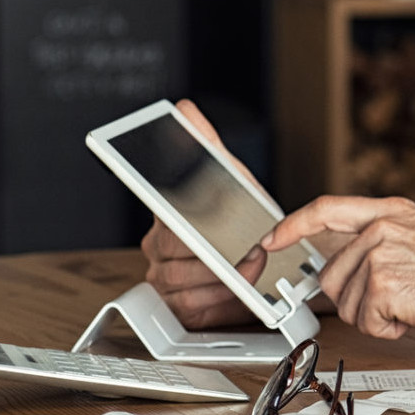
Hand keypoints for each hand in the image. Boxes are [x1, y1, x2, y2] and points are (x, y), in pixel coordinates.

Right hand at [141, 99, 264, 327]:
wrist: (256, 255)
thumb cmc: (238, 216)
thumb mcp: (229, 176)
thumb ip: (206, 144)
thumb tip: (184, 109)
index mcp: (165, 212)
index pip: (160, 212)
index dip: (177, 221)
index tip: (193, 227)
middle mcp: (158, 244)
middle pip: (176, 250)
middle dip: (216, 250)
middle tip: (248, 247)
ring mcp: (163, 276)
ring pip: (181, 279)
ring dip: (222, 275)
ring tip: (249, 265)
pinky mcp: (177, 304)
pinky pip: (189, 304)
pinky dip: (218, 298)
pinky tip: (235, 287)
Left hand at [263, 195, 414, 339]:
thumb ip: (382, 241)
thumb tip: (347, 265)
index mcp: (390, 212)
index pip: (326, 209)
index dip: (292, 226)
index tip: (272, 240)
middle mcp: (380, 229)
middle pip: (332, 276)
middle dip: (358, 300)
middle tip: (398, 298)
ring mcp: (379, 255)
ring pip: (348, 304)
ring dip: (378, 316)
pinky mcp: (383, 286)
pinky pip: (366, 323)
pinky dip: (389, 329)